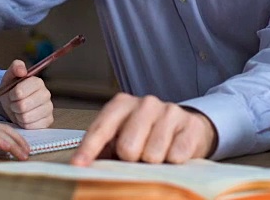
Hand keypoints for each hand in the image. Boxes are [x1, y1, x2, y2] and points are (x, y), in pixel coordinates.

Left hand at [0, 60, 53, 128]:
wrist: (13, 103)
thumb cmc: (12, 89)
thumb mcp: (10, 76)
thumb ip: (15, 68)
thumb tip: (22, 70)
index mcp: (37, 82)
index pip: (19, 92)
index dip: (11, 95)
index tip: (11, 94)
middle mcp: (46, 94)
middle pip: (22, 106)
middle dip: (14, 106)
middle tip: (14, 103)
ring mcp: (49, 108)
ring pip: (26, 118)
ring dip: (18, 116)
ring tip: (19, 110)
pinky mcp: (48, 121)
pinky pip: (31, 127)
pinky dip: (24, 124)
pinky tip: (24, 118)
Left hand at [70, 93, 216, 165]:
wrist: (186, 127)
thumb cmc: (147, 134)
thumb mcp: (122, 136)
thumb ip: (103, 148)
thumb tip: (82, 165)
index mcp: (121, 104)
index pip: (101, 128)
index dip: (89, 149)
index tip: (78, 164)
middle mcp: (144, 103)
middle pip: (128, 148)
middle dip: (130, 159)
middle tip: (137, 155)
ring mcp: (169, 112)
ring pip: (152, 155)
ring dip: (152, 162)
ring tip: (156, 153)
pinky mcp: (190, 126)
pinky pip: (175, 157)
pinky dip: (172, 162)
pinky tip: (172, 152)